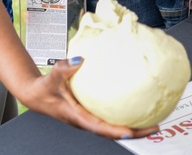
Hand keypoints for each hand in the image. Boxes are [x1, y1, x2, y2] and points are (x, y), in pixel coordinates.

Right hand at [21, 58, 157, 139]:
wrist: (36, 94)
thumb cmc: (44, 88)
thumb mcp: (52, 76)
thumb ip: (64, 68)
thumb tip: (79, 59)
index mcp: (78, 117)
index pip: (100, 128)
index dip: (116, 131)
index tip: (132, 132)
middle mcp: (86, 121)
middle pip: (113, 131)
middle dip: (135, 132)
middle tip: (154, 127)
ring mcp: (90, 118)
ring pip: (114, 126)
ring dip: (133, 126)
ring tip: (153, 120)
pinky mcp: (92, 112)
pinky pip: (111, 116)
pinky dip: (125, 114)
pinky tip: (137, 105)